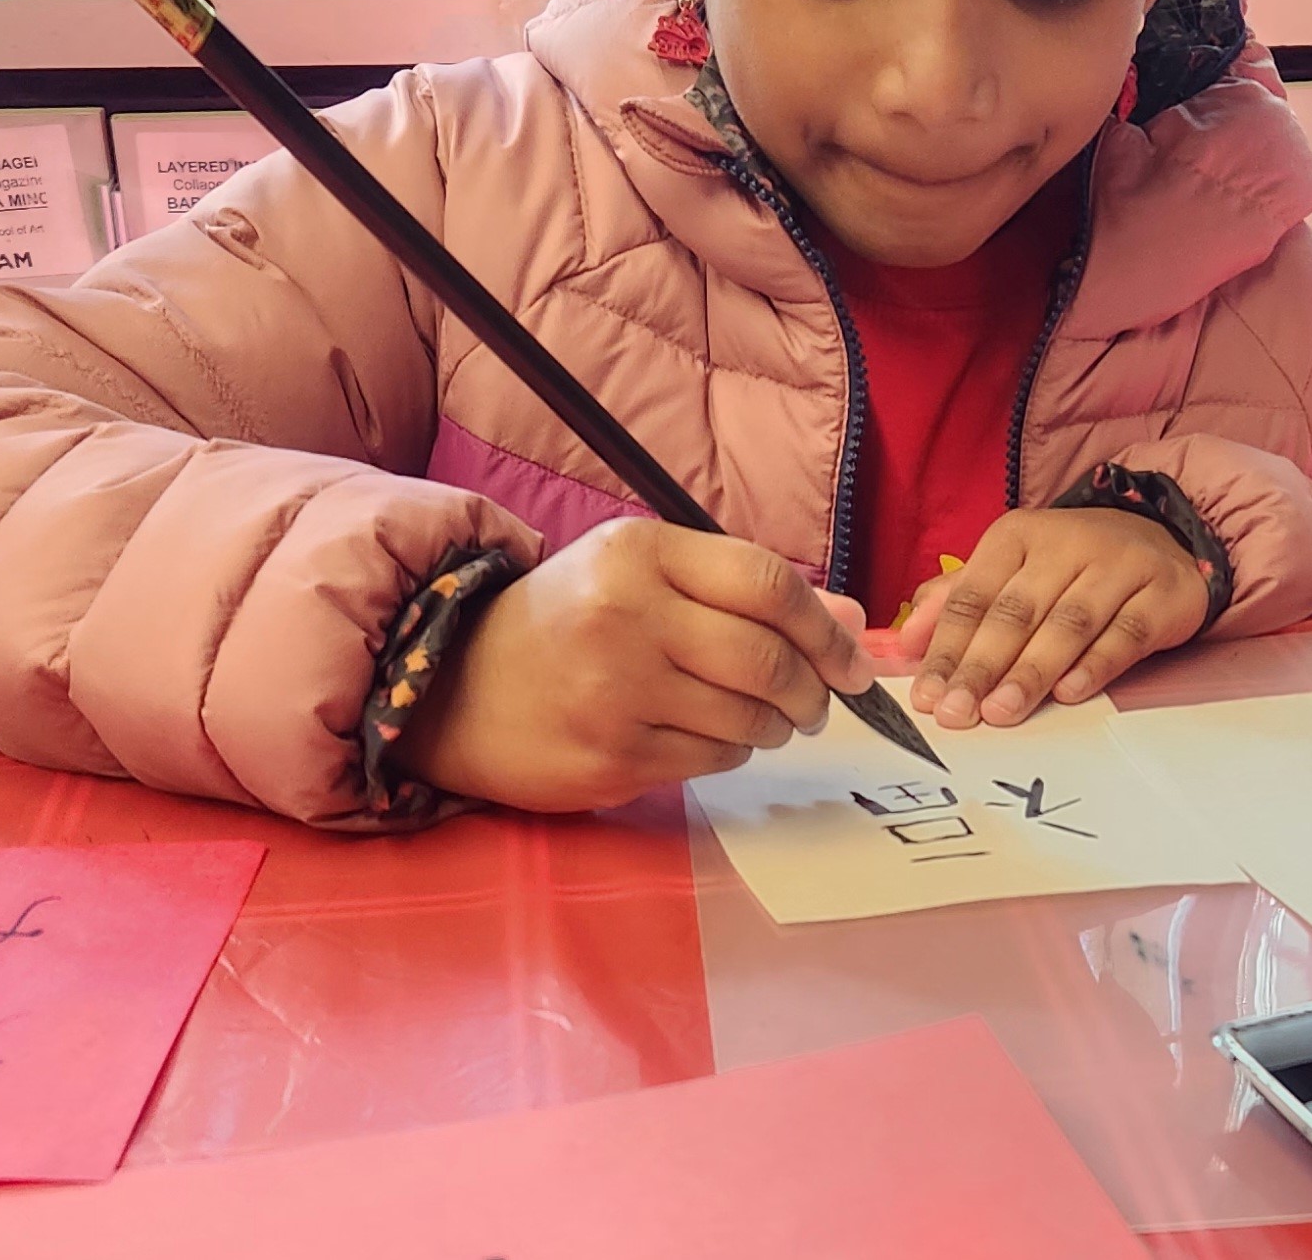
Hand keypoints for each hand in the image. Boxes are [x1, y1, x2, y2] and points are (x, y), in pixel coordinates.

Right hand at [398, 520, 872, 812]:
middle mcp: (626, 614)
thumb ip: (748, 590)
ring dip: (775, 723)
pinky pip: (712, 760)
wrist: (458, 686)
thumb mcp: (648, 576)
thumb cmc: (571, 620)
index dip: (825, 628)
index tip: (854, 660)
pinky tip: (712, 736)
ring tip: (767, 717)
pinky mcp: (610, 757)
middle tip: (818, 701)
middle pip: (766, 658)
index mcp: (641, 552)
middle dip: (812, 688)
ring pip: (746, 717)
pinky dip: (732, 751)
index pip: (766, 583)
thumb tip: (853, 623)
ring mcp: (615, 691)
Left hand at [898, 507, 1207, 729]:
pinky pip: (1125, 633)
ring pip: (1068, 623)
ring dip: (1031, 671)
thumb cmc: (1071, 567)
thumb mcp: (1012, 570)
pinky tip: (1069, 694)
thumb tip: (904, 643)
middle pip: (1016, 611)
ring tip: (1001, 712)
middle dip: (981, 666)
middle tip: (956, 713)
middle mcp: (1067, 544)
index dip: (946, 646)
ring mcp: (1119, 566)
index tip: (927, 696)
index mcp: (1019, 535)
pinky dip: (1096, 665)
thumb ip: (957, 601)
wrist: (1162, 542)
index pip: (973, 594)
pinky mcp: (1162, 594)